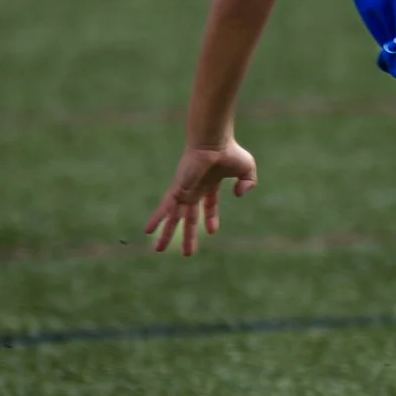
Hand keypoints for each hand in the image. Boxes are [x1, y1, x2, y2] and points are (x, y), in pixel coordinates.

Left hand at [147, 140, 256, 255]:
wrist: (213, 142)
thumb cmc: (229, 152)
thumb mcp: (247, 170)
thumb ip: (248, 183)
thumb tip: (239, 194)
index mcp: (210, 184)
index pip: (209, 204)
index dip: (210, 218)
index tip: (212, 231)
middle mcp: (194, 189)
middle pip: (189, 217)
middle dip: (188, 234)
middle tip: (187, 253)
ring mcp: (184, 191)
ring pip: (174, 217)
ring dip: (166, 234)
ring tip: (158, 250)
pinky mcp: (177, 190)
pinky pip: (165, 208)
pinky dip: (156, 219)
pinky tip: (147, 231)